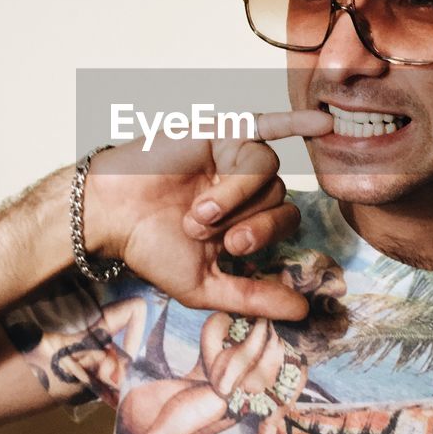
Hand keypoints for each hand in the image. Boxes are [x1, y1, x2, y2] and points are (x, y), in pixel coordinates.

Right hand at [83, 109, 331, 319]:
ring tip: (198, 208)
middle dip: (246, 217)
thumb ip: (252, 297)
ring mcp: (234, 156)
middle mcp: (246, 186)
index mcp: (247, 217)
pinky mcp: (220, 132)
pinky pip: (268, 123)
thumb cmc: (150, 247)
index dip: (263, 234)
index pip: (286, 220)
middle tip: (204, 228)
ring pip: (266, 168)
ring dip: (234, 194)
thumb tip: (302, 313)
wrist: (109, 213)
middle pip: (278, 195)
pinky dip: (297, 120)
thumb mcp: (203, 284)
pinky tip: (324, 122)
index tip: (228, 247)